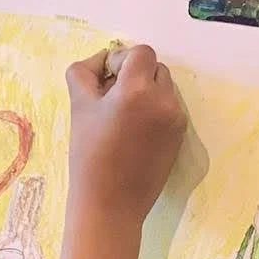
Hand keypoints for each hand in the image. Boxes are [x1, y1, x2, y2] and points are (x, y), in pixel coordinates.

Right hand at [66, 44, 186, 223]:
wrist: (110, 205)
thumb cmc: (88, 157)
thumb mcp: (78, 108)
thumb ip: (84, 74)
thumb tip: (100, 61)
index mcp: (138, 89)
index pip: (140, 52)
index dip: (121, 61)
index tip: (106, 82)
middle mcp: (164, 99)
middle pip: (155, 68)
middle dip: (135, 76)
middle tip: (112, 100)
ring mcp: (176, 119)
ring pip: (164, 89)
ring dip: (146, 93)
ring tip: (124, 119)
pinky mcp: (180, 136)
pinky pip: (169, 110)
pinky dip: (154, 113)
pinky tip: (135, 135)